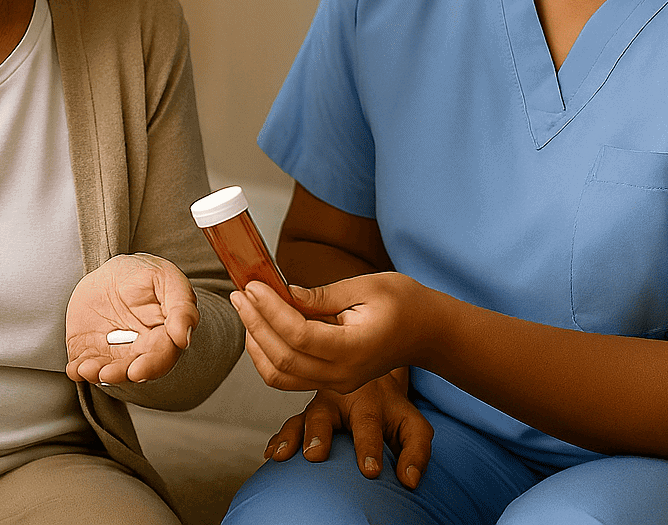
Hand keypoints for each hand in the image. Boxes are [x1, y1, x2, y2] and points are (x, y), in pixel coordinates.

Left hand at [65, 253, 198, 384]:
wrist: (113, 274)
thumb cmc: (145, 276)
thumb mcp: (168, 280)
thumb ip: (181, 307)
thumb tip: (182, 339)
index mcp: (163, 337)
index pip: (160, 356)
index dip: (150, 366)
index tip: (137, 371)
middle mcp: (138, 350)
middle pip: (132, 369)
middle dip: (119, 374)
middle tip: (107, 373)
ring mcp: (112, 353)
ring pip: (107, 370)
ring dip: (97, 374)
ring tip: (86, 369)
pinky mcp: (89, 350)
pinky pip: (83, 364)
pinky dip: (78, 370)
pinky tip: (75, 368)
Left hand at [232, 272, 427, 393]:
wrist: (427, 332)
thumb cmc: (402, 302)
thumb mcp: (367, 286)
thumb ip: (323, 295)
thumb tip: (283, 293)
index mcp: (355, 348)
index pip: (300, 335)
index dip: (271, 310)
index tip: (253, 285)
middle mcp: (343, 374)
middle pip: (283, 358)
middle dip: (255, 323)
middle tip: (239, 293)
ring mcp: (336, 382)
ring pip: (279, 374)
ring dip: (256, 342)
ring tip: (246, 309)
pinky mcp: (330, 381)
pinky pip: (288, 377)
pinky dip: (267, 355)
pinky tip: (260, 328)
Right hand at [265, 370, 432, 488]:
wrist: (375, 379)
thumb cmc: (393, 412)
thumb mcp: (413, 425)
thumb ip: (416, 451)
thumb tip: (411, 480)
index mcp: (368, 402)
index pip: (368, 424)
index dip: (368, 447)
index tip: (370, 471)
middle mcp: (338, 400)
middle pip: (324, 415)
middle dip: (318, 434)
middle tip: (315, 455)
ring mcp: (318, 408)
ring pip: (300, 419)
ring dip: (290, 437)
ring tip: (281, 456)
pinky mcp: (304, 417)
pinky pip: (288, 427)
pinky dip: (277, 440)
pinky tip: (270, 455)